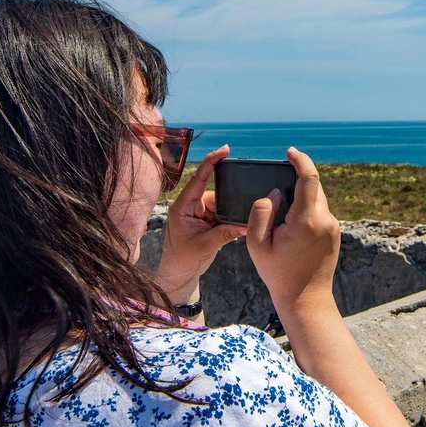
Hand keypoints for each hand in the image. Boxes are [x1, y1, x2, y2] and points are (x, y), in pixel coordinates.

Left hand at [154, 145, 246, 304]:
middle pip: (216, 193)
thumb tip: (246, 225)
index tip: (225, 149)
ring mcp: (199, 213)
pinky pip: (223, 215)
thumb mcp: (205, 246)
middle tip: (231, 217)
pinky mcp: (206, 221)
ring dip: (228, 215)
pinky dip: (229, 221)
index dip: (211, 162)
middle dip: (228, 202)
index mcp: (183, 206)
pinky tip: (234, 228)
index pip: (199, 179)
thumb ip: (225, 233)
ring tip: (226, 230)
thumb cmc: (184, 260)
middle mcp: (190, 206)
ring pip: (222, 205)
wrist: (179, 276)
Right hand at [246, 147, 339, 311]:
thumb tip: (275, 192)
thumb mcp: (258, 244)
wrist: (306, 300)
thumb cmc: (278, 273)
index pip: (309, 177)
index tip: (290, 152)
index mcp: (306, 219)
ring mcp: (333, 227)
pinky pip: (320, 212)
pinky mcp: (334, 234)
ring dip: (302, 196)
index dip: (300, 160)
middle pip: (314, 186)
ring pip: (318, 199)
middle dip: (297, 179)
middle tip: (279, 183)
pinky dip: (307, 209)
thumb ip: (261, 212)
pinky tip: (292, 223)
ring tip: (282, 209)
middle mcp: (325, 219)